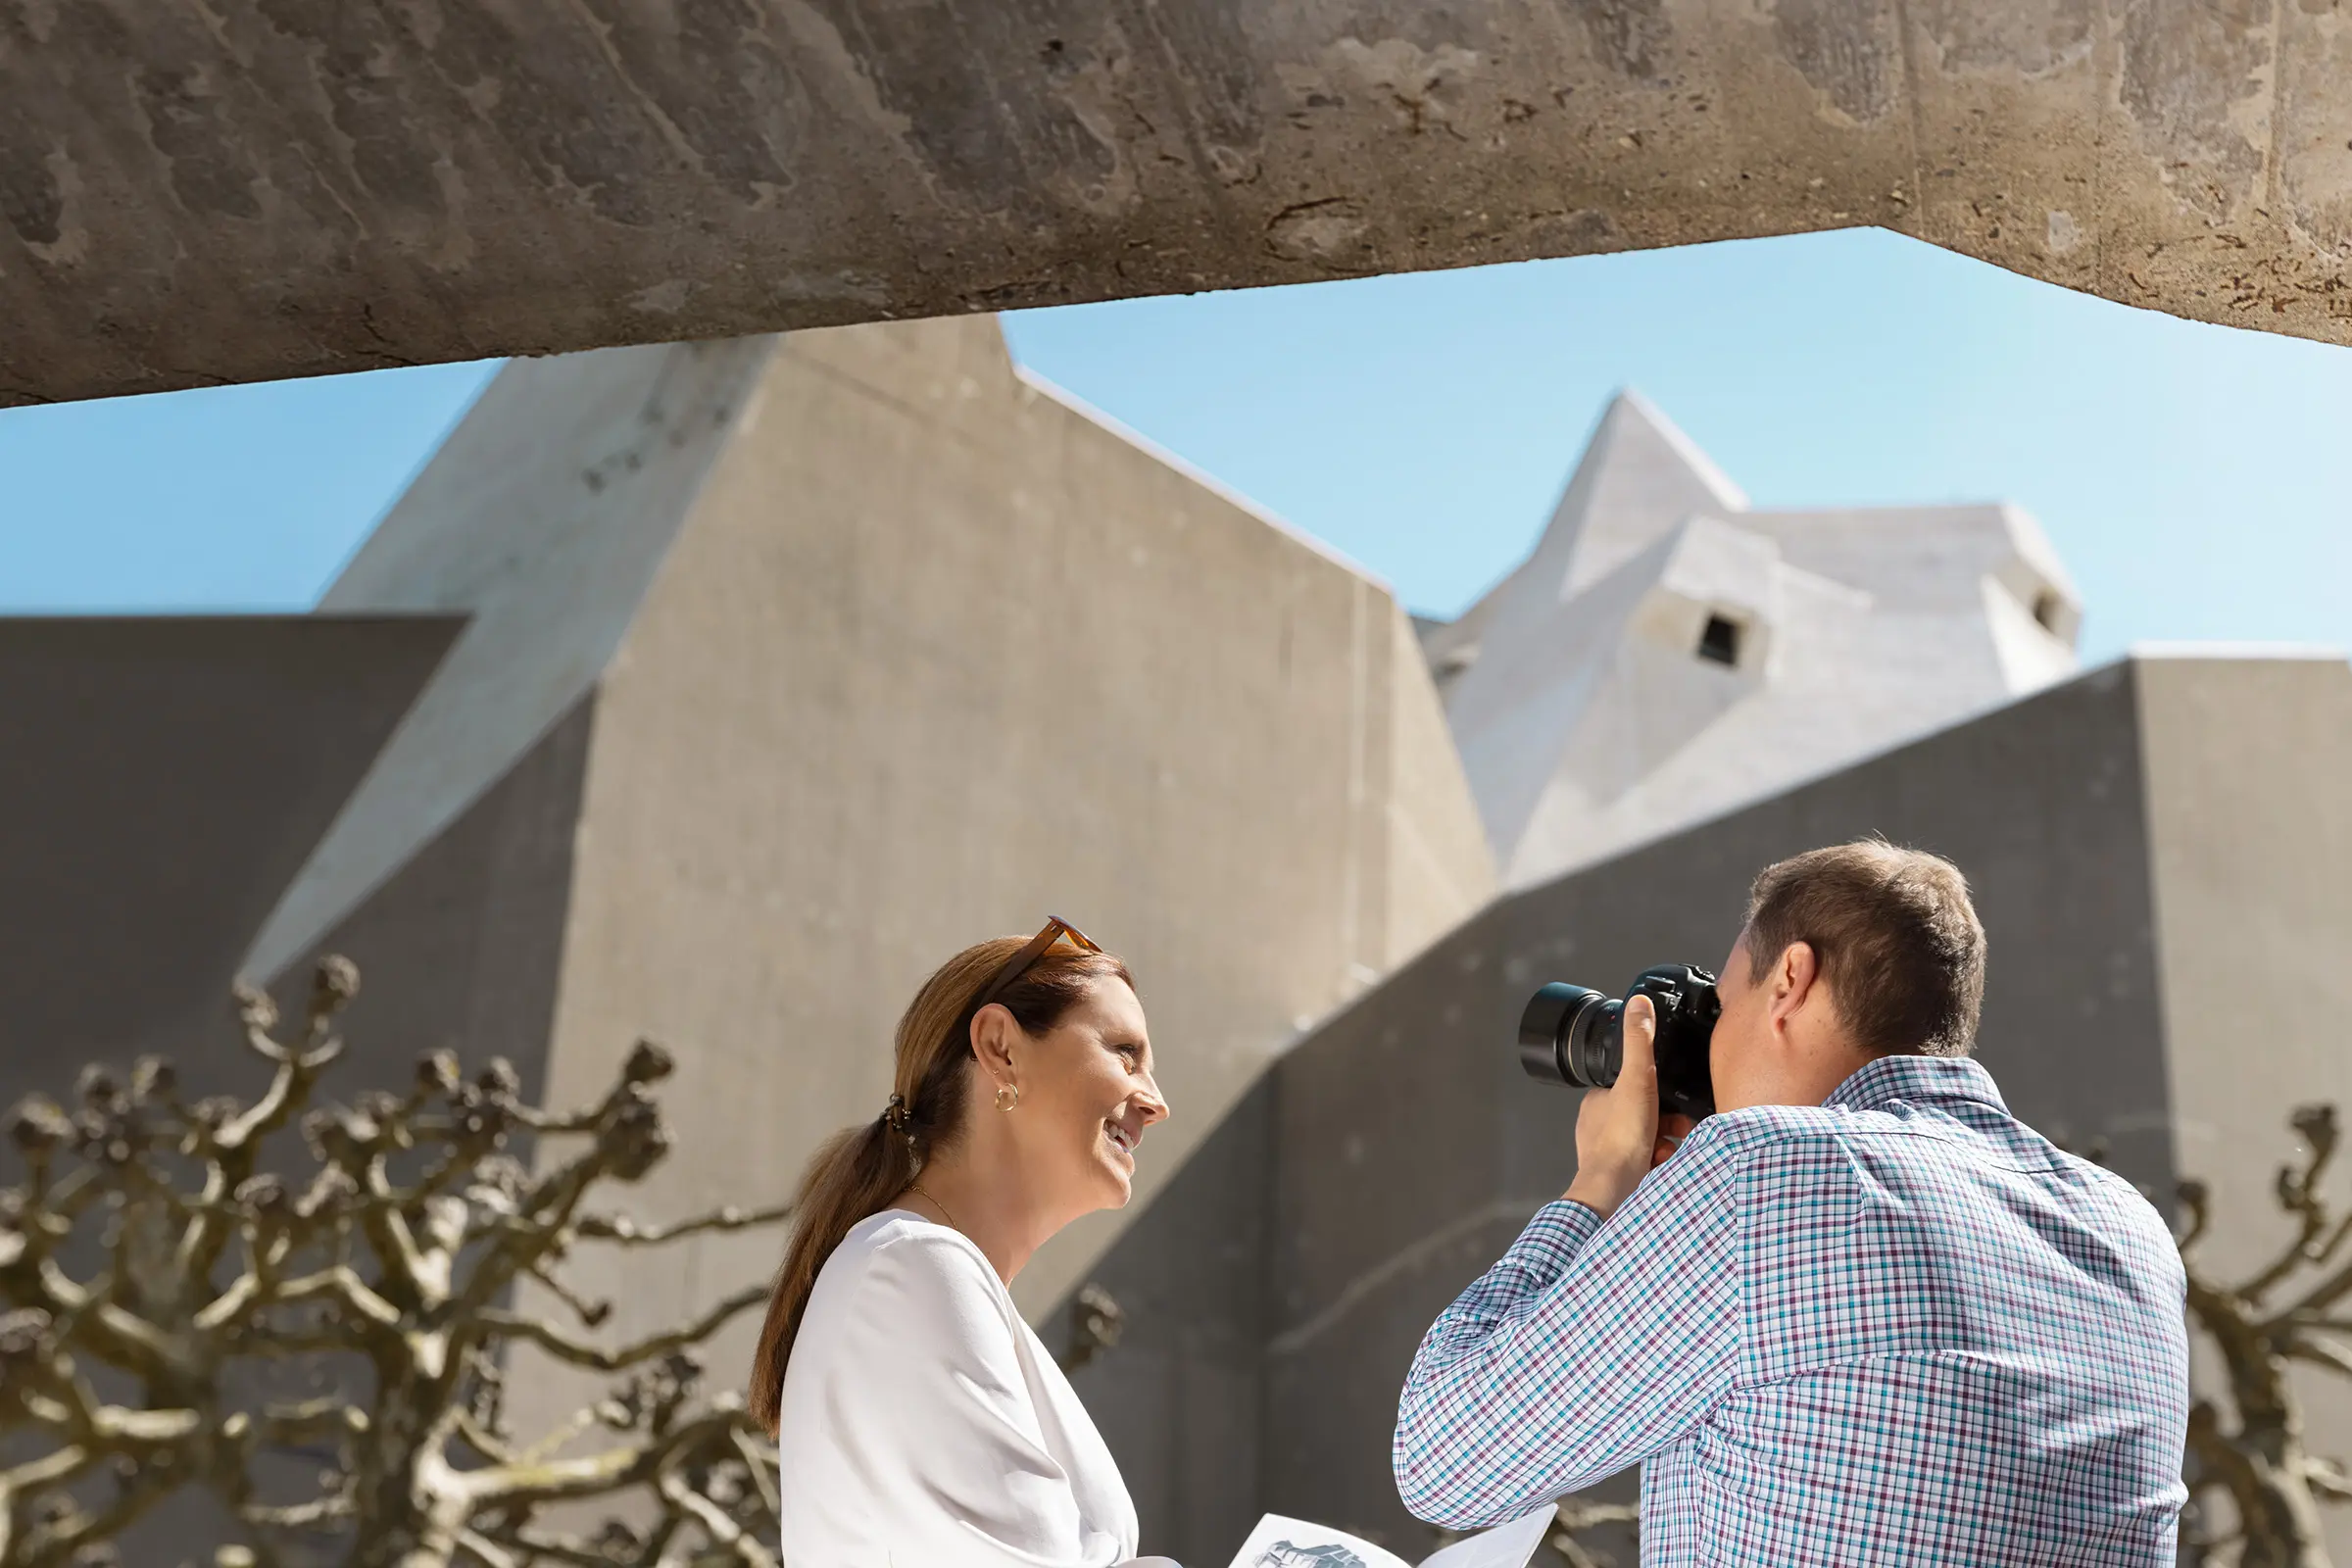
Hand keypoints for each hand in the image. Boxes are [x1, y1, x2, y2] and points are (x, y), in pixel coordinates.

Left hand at [1563, 994, 1660, 1220]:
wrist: (1615, 1192)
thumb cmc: (1621, 1140)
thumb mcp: (1636, 1080)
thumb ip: (1639, 1042)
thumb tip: (1639, 1004)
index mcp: (1598, 1100)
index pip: (1632, 1084)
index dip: (1656, 1088)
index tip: (1671, 1095)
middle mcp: (1599, 1124)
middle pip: (1646, 1112)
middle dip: (1667, 1119)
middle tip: (1678, 1125)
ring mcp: (1608, 1151)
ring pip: (1650, 1137)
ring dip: (1668, 1140)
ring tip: (1671, 1146)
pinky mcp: (1621, 1173)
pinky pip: (1649, 1161)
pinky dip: (1662, 1160)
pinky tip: (1664, 1163)